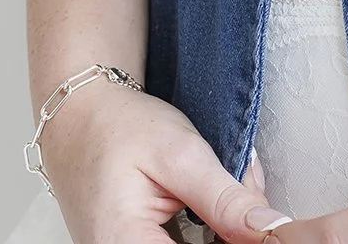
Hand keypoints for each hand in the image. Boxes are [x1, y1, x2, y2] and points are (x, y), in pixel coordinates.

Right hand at [37, 74, 294, 241]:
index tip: (262, 226)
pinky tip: (208, 204)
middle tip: (245, 191)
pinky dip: (204, 228)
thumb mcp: (180, 154)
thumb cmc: (118, 127)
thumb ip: (224, 199)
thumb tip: (267, 228)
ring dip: (219, 228)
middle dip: (232, 230)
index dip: (236, 240)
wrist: (80, 115)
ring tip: (219, 190)